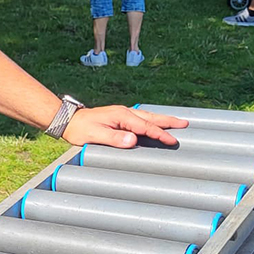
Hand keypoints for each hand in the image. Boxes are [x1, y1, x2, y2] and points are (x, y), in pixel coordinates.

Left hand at [61, 106, 187, 147]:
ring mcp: (122, 113)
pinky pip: (141, 118)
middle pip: (151, 117)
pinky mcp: (120, 117)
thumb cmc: (80, 129)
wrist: (68, 120)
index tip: (172, 141)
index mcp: (121, 116)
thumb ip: (114, 138)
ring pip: (147, 116)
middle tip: (185, 124)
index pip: (145, 127)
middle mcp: (124, 112)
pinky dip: (152, 120)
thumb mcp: (95, 135)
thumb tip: (133, 140)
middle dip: (168, 121)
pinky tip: (155, 123)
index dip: (159, 134)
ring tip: (177, 122)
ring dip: (162, 119)